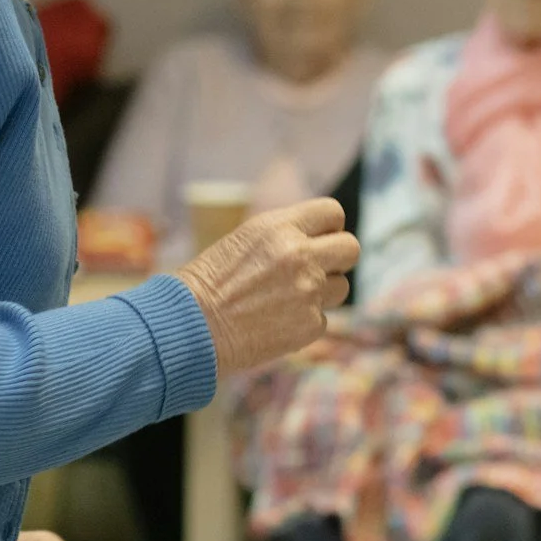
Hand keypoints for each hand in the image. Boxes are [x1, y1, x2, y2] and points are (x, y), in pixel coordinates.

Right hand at [172, 198, 358, 376]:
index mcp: (280, 227)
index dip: (328, 227)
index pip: (333, 212)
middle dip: (337, 258)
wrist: (189, 328)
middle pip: (351, 248)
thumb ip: (286, 234)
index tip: (318, 239)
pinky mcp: (310, 325)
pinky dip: (304, 322)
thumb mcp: (246, 239)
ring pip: (341, 286)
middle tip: (315, 269)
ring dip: (322, 293)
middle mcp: (300, 255)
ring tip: (285, 299)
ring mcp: (308, 291)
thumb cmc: (210, 283)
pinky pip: (322, 319)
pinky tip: (275, 323)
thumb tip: (321, 237)